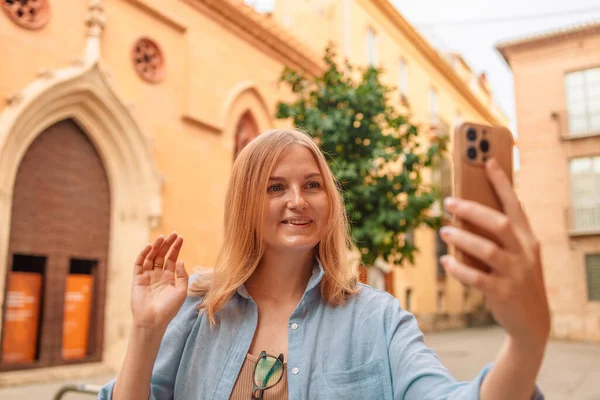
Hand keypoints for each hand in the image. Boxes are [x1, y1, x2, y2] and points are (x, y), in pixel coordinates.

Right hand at [131, 232, 188, 331]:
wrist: (153, 320)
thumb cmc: (168, 308)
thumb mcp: (181, 291)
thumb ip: (182, 276)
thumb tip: (180, 260)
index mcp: (169, 278)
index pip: (172, 259)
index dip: (176, 248)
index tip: (180, 237)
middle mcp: (158, 275)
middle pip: (162, 255)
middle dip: (167, 244)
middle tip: (172, 234)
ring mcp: (147, 276)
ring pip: (151, 257)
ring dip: (156, 247)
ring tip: (162, 237)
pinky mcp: (137, 279)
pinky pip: (139, 264)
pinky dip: (143, 255)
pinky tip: (150, 247)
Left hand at [439, 158, 550, 352]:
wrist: (532, 322)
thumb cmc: (516, 279)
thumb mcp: (515, 255)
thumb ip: (498, 236)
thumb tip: (465, 211)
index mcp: (528, 239)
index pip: (515, 205)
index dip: (501, 183)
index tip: (487, 161)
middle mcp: (524, 253)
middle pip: (499, 224)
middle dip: (473, 210)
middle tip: (448, 201)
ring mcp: (515, 274)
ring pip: (488, 250)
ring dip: (462, 238)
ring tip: (444, 230)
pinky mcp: (503, 293)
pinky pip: (477, 278)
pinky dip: (459, 268)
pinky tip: (446, 260)